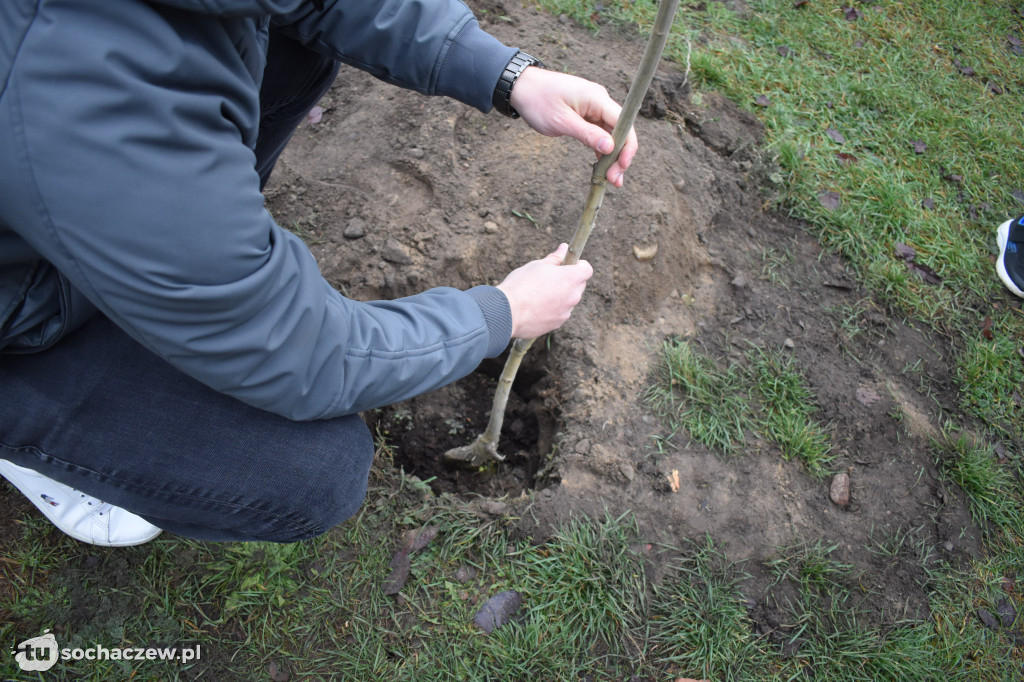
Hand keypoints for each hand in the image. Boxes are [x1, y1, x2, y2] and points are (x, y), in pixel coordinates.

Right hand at [496, 244, 592, 338]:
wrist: (507, 312)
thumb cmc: (521, 285)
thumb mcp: (537, 266)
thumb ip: (555, 258)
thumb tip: (564, 248)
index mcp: (570, 278)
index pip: (587, 269)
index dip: (578, 265)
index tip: (566, 265)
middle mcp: (572, 296)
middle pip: (579, 285)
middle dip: (569, 280)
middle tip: (550, 278)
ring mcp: (565, 312)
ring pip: (568, 300)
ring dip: (560, 296)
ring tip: (539, 294)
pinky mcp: (557, 324)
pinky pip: (559, 313)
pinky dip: (552, 310)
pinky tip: (535, 307)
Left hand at [508, 67, 637, 187]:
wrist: (521, 87)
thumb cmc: (538, 100)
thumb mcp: (561, 121)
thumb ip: (586, 134)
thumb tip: (610, 147)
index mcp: (597, 98)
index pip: (623, 122)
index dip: (627, 146)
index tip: (623, 166)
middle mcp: (600, 102)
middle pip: (620, 131)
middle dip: (620, 156)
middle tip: (614, 181)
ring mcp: (594, 109)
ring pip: (611, 135)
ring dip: (612, 156)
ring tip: (610, 179)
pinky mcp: (586, 115)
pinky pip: (600, 134)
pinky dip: (601, 150)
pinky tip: (601, 167)